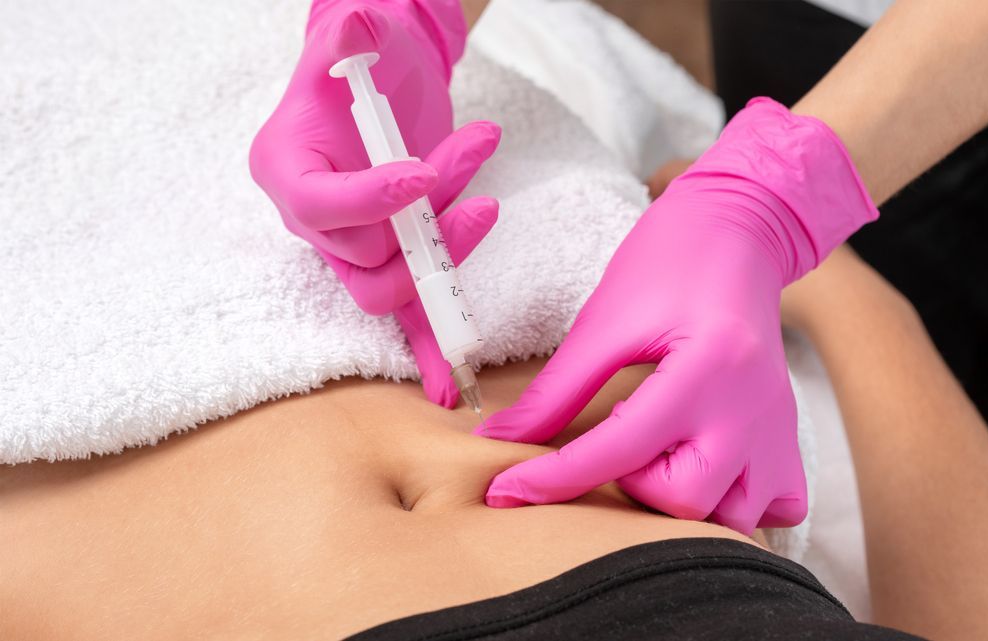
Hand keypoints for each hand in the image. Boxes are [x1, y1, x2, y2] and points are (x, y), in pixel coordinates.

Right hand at [249, 0, 499, 406]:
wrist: (376, 89)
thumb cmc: (359, 66)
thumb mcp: (351, 43)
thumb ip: (347, 38)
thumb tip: (358, 25)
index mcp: (287, 172)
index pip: (318, 207)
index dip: (369, 200)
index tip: (420, 175)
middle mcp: (313, 222)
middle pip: (364, 255)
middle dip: (425, 220)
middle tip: (468, 154)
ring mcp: (352, 249)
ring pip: (391, 286)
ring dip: (447, 254)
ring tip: (487, 200)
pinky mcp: (391, 261)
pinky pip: (404, 316)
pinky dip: (427, 348)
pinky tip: (448, 384)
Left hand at [476, 98, 877, 534]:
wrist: (738, 232)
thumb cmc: (670, 263)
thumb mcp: (605, 321)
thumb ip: (556, 390)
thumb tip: (500, 438)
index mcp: (705, 368)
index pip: (620, 448)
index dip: (555, 477)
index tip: (507, 493)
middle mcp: (752, 409)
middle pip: (683, 500)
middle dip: (629, 486)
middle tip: (613, 445)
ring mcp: (779, 428)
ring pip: (731, 519)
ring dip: (680, 504)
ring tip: (658, 457)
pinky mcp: (791, 437)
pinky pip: (777, 508)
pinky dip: (735, 506)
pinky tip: (704, 470)